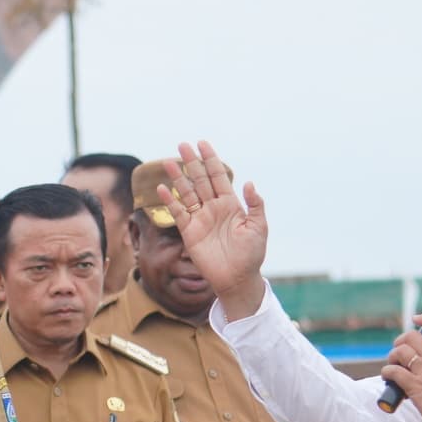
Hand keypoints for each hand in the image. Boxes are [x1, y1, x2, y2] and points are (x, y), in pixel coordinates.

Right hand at [163, 142, 272, 311]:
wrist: (238, 278)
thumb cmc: (251, 254)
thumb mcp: (259, 227)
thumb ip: (256, 204)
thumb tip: (248, 183)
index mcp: (230, 204)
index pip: (219, 176)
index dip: (211, 160)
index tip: (203, 144)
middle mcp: (213, 208)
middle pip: (200, 180)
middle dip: (192, 162)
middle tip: (182, 145)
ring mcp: (200, 219)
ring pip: (186, 193)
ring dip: (178, 178)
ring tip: (167, 162)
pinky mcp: (189, 232)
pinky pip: (177, 213)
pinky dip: (169, 201)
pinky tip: (162, 188)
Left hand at [378, 314, 421, 421]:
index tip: (416, 318)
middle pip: (412, 336)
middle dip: (400, 341)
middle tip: (399, 352)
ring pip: (400, 351)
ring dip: (392, 357)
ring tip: (393, 366)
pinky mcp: (415, 386)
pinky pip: (393, 371)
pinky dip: (387, 373)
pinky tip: (389, 378)